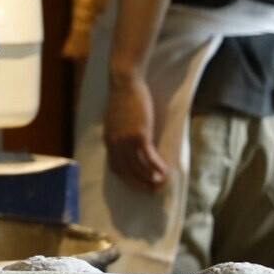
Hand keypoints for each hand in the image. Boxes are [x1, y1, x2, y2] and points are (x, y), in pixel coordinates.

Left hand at [105, 73, 169, 192]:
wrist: (125, 83)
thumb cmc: (124, 99)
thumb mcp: (117, 120)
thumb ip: (120, 134)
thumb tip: (130, 144)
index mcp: (108, 141)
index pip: (116, 168)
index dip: (128, 179)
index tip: (139, 185)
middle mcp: (115, 144)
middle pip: (127, 172)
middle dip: (140, 184)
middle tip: (153, 190)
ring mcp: (126, 140)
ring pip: (139, 167)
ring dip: (151, 178)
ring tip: (162, 182)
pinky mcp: (139, 135)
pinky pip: (148, 157)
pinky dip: (157, 167)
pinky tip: (166, 171)